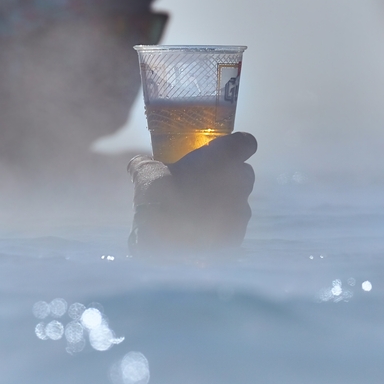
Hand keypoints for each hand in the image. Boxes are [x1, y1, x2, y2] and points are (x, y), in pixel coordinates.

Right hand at [127, 132, 256, 253]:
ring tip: (200, 208)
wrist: (163, 241)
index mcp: (224, 158)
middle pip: (245, 173)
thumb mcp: (146, 173)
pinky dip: (222, 227)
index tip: (227, 148)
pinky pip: (233, 227)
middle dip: (230, 175)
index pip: (246, 142)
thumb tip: (137, 163)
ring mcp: (240, 211)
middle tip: (206, 180)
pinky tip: (203, 230)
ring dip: (226, 202)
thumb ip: (144, 163)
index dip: (238, 144)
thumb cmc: (159, 197)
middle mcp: (239, 182)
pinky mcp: (235, 235)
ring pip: (240, 201)